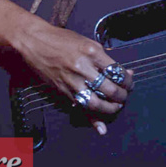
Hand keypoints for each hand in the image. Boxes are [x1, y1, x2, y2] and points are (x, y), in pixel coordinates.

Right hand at [16, 18, 133, 134]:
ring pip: (96, 102)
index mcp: (92, 52)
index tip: (130, 82)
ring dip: (110, 108)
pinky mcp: (63, 91)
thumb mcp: (87, 42)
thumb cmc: (62, 39)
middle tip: (125, 96)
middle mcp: (83, 67)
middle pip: (109, 88)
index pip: (116, 71)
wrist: (35, 42)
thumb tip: (122, 70)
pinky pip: (80, 107)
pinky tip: (101, 127)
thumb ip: (104, 57)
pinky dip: (92, 119)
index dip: (127, 80)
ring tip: (116, 106)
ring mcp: (72, 81)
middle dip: (121, 95)